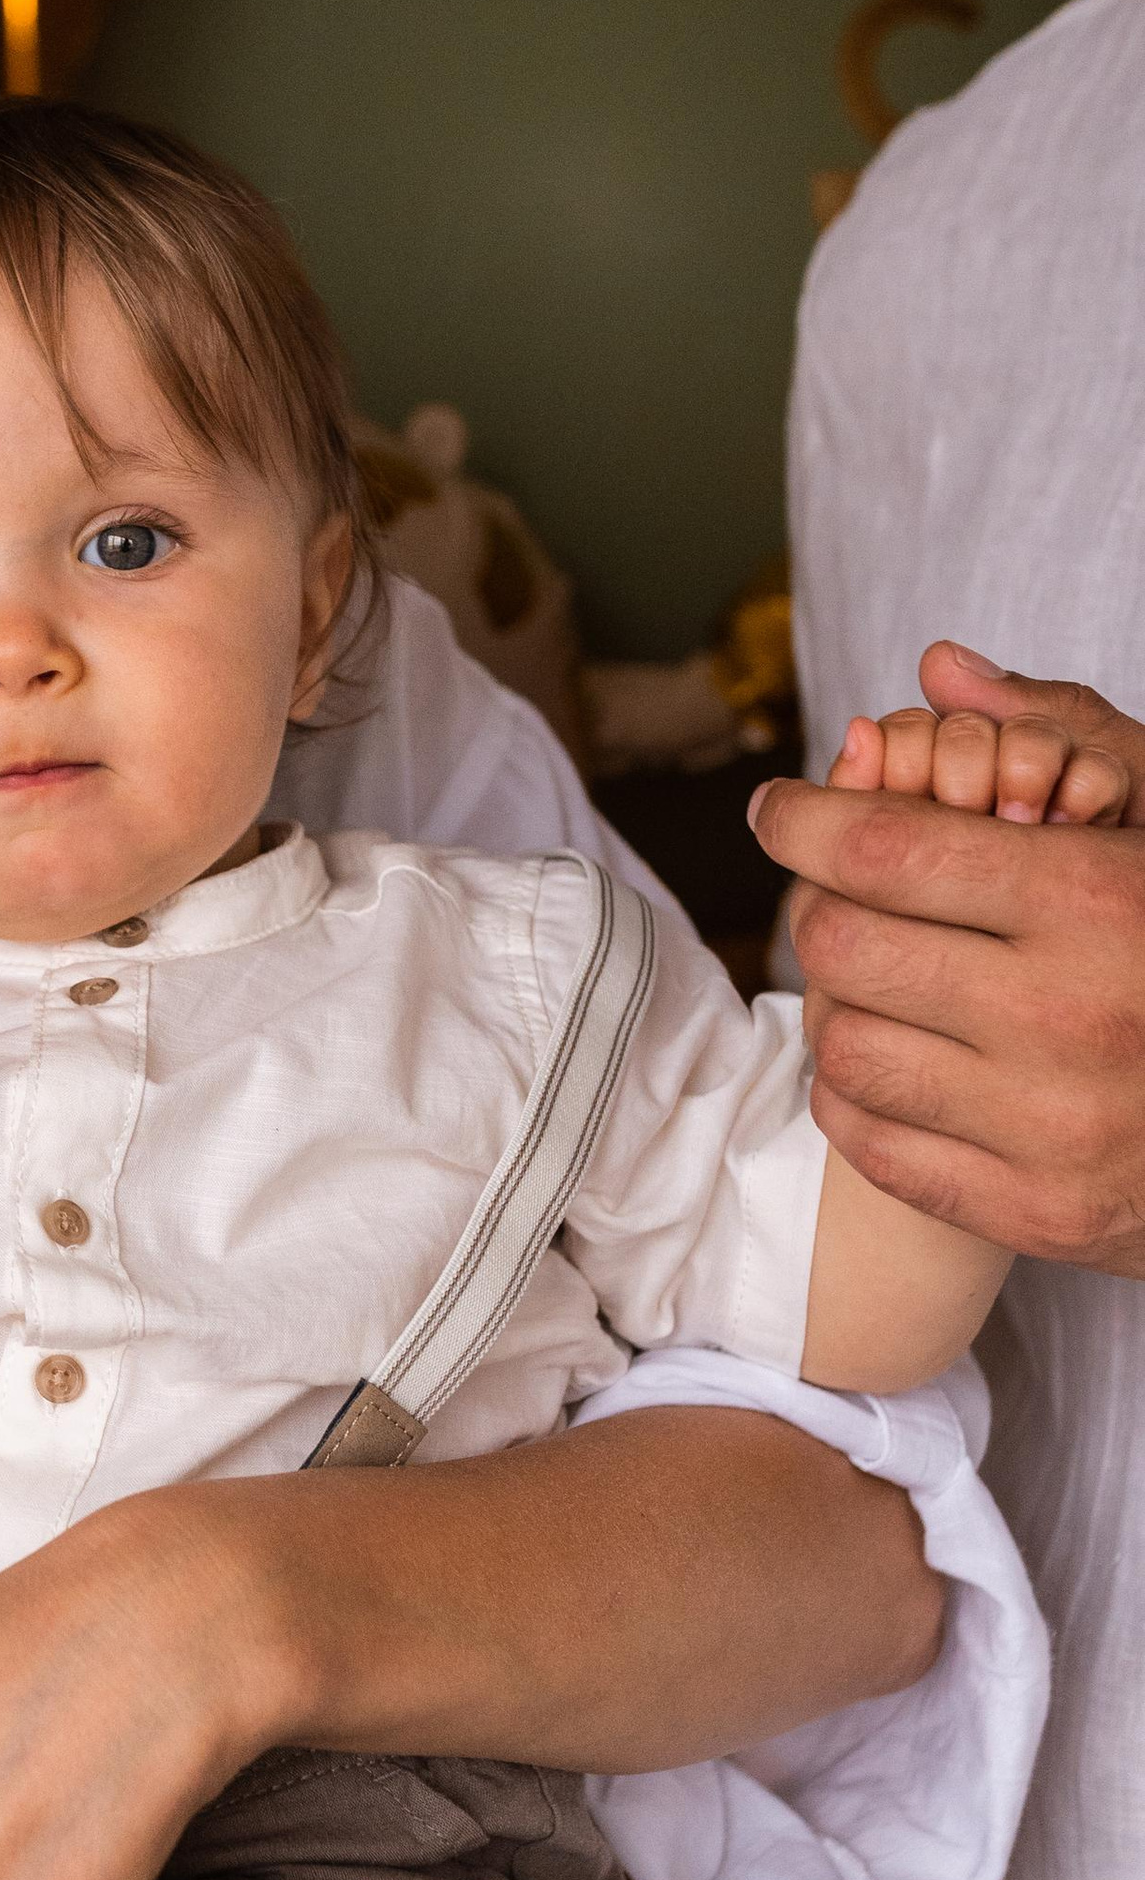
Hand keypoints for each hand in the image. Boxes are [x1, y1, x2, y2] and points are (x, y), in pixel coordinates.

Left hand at [753, 642, 1144, 1276]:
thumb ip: (1055, 733)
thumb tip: (938, 668)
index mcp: (1097, 901)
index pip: (883, 848)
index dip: (803, 819)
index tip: (781, 812)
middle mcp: (1067, 1014)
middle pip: (843, 946)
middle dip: (824, 910)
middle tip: (842, 903)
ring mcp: (1050, 1125)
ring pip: (845, 1050)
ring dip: (841, 1009)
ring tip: (877, 986)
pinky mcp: (1038, 1211)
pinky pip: (876, 1148)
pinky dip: (861, 1101)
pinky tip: (897, 1064)